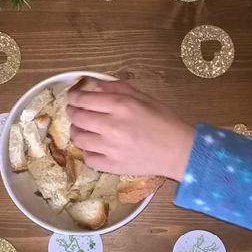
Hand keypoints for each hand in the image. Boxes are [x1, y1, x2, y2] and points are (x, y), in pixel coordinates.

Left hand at [67, 80, 194, 180]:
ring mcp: (110, 148)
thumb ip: (119, 88)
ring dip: (77, 132)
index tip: (72, 98)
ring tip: (83, 130)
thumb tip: (97, 85)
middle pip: (77, 118)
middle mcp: (112, 125)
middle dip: (72, 113)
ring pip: (78, 138)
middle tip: (75, 113)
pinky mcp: (113, 165)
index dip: (73, 97)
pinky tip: (95, 148)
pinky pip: (88, 158)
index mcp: (120, 105)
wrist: (179, 150)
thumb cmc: (165, 121)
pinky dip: (88, 152)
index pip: (83, 99)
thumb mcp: (144, 97)